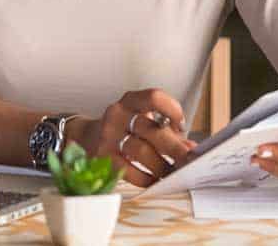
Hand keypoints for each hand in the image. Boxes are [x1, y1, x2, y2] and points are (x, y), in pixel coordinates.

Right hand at [67, 88, 197, 187]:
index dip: (172, 110)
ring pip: (141, 151)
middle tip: (189, 160)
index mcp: (130, 101)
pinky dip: (146, 178)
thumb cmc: (123, 128)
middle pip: (151, 130)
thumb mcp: (141, 120)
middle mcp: (117, 114)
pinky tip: (155, 180)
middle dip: (174, 147)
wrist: (86, 137)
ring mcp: (108, 136)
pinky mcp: (103, 157)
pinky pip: (129, 170)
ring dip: (162, 166)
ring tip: (173, 173)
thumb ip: (165, 130)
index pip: (154, 97)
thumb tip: (190, 148)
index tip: (181, 126)